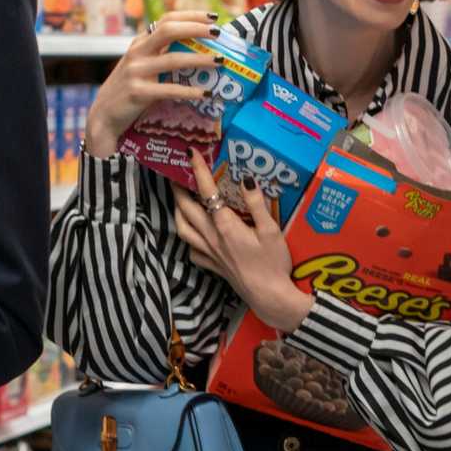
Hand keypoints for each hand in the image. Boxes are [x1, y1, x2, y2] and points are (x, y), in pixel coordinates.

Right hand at [82, 11, 223, 159]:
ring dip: (200, 59)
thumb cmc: (129, 89)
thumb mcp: (140, 65)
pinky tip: (205, 93)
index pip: (167, 19)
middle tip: (218, 33)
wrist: (104, 115)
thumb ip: (160, 54)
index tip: (213, 17)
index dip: (191, 15)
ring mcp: (136, 72)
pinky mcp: (138, 92)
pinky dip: (190, 91)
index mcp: (140, 43)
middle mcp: (137, 53)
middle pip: (169, 31)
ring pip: (173, 60)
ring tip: (220, 61)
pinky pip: (169, 90)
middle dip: (196, 29)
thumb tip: (197, 48)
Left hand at [173, 149, 314, 332]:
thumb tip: (246, 179)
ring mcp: (209, 253)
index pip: (207, 192)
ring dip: (177, 211)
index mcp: (225, 225)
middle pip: (186, 209)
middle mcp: (211, 237)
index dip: (198, 170)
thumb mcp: (271, 230)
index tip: (190, 153)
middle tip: (176, 174)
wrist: (270, 297)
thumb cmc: (273, 263)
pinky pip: (192, 250)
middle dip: (178, 189)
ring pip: (183, 228)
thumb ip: (257, 204)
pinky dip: (187, 239)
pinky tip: (192, 234)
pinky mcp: (212, 266)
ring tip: (178, 200)